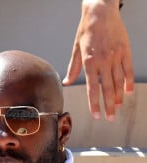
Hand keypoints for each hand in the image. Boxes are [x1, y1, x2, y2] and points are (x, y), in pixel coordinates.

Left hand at [62, 0, 133, 121]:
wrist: (100, 11)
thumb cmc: (86, 31)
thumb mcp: (76, 49)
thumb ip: (73, 68)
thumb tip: (66, 82)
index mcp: (89, 62)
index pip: (92, 88)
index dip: (94, 104)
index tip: (96, 115)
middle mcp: (103, 61)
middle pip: (107, 89)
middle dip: (108, 106)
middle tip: (109, 118)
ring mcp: (116, 56)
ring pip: (119, 81)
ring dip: (118, 97)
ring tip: (117, 108)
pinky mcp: (125, 50)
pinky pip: (128, 69)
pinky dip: (129, 82)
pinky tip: (128, 92)